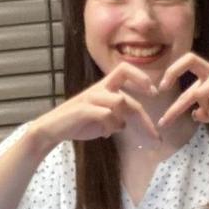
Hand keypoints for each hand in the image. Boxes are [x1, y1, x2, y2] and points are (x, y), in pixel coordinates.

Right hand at [29, 64, 160, 147]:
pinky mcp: (83, 109)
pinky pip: (106, 114)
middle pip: (127, 98)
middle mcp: (98, 89)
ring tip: (115, 131)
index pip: (124, 69)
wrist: (53, 128)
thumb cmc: (79, 122)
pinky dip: (111, 125)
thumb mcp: (102, 118)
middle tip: (155, 138)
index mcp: (104, 86)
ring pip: (119, 102)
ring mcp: (90, 98)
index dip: (140, 77)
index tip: (154, 92)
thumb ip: (118, 116)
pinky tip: (106, 134)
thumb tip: (130, 123)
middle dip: (144, 120)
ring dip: (122, 122)